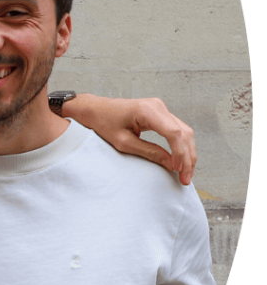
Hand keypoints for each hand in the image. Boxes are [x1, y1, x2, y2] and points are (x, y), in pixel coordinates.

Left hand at [67, 94, 196, 184]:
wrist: (95, 110)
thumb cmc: (104, 123)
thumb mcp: (123, 142)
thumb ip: (149, 152)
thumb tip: (171, 164)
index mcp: (147, 110)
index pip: (174, 133)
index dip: (180, 153)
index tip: (178, 170)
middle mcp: (158, 106)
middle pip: (184, 133)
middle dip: (188, 157)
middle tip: (186, 178)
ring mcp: (160, 108)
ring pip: (185, 132)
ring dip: (188, 153)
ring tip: (185, 173)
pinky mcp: (160, 113)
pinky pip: (177, 130)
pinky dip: (181, 146)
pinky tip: (181, 161)